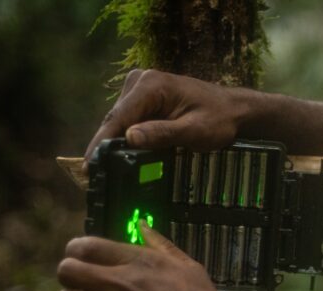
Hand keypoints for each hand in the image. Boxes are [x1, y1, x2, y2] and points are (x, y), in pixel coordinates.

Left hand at [56, 225, 239, 290]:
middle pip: (68, 270)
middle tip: (78, 287)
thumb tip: (143, 226)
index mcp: (140, 262)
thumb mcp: (191, 269)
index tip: (78, 260)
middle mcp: (122, 284)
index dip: (75, 252)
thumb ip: (162, 246)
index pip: (87, 245)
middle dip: (67, 277)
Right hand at [84, 69, 247, 166]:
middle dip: (105, 146)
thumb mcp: (193, 131)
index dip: (102, 142)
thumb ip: (162, 134)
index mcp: (151, 85)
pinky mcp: (143, 98)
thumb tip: (130, 138)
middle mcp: (140, 81)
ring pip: (120, 121)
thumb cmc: (219, 119)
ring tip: (105, 171)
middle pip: (115, 119)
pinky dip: (126, 138)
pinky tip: (122, 157)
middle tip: (94, 176)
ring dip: (114, 144)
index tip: (89, 165)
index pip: (119, 116)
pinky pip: (129, 121)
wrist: (233, 110)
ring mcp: (140, 88)